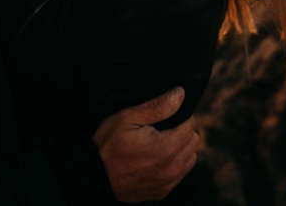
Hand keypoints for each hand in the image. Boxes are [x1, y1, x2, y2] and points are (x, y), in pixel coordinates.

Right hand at [92, 87, 198, 202]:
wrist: (92, 176)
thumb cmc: (107, 144)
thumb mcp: (128, 118)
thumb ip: (157, 107)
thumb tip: (180, 94)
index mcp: (165, 148)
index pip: (191, 126)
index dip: (180, 115)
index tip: (165, 115)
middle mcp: (171, 168)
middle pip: (193, 142)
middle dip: (182, 131)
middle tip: (161, 127)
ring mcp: (167, 182)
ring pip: (190, 158)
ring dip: (181, 148)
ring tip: (161, 141)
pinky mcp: (162, 192)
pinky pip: (180, 175)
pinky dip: (175, 164)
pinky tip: (158, 158)